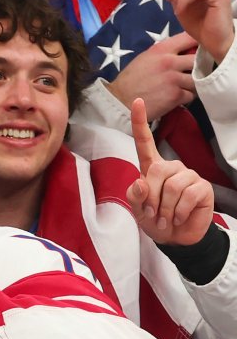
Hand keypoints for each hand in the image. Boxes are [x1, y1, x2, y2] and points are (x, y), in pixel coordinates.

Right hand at [107, 31, 198, 124]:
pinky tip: (176, 97)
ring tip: (184, 86)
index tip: (199, 48)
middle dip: (199, 66)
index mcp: (161, 50)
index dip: (198, 42)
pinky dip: (186, 97)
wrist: (120, 102)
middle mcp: (169, 62)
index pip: (189, 38)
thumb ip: (164, 53)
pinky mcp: (176, 96)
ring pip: (198, 78)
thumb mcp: (145, 58)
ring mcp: (174, 79)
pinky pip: (192, 95)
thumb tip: (183, 51)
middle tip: (195, 71)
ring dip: (193, 83)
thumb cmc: (131, 79)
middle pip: (198, 59)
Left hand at [127, 97, 215, 246]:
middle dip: (151, 196)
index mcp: (151, 168)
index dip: (139, 122)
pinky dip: (178, 211)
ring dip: (164, 208)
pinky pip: (187, 196)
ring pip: (172, 186)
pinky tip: (178, 217)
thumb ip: (135, 196)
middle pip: (156, 171)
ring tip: (165, 218)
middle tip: (152, 214)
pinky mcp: (202, 187)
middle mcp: (171, 167)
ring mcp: (189, 176)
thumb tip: (140, 181)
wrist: (175, 238)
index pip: (144, 141)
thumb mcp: (138, 210)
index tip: (137, 101)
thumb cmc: (154, 220)